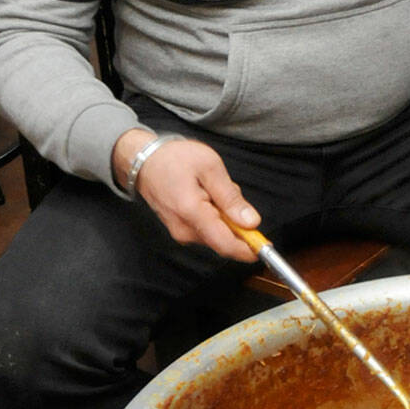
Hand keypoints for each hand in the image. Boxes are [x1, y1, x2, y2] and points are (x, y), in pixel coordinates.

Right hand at [111, 129, 261, 258]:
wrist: (144, 160)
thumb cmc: (175, 159)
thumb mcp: (210, 168)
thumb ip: (231, 198)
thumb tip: (251, 222)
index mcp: (192, 213)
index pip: (226, 244)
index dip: (249, 249)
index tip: (265, 246)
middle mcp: (185, 230)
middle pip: (224, 239)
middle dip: (235, 221)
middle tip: (226, 190)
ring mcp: (180, 233)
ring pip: (217, 233)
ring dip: (225, 216)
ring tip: (212, 188)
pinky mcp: (180, 230)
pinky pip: (207, 229)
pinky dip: (214, 215)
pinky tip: (205, 195)